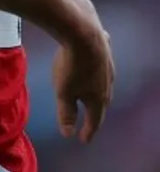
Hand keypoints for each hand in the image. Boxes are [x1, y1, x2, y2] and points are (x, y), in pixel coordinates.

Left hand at [52, 26, 114, 142]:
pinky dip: (98, 63)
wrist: (83, 32)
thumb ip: (66, 113)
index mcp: (99, 98)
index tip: (83, 139)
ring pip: (104, 80)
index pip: (95, 120)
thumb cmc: (71, 66)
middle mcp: (108, 83)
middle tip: (90, 116)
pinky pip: (101, 59)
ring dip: (97, 87)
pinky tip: (96, 57)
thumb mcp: (64, 92)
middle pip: (101, 101)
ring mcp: (108, 64)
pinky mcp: (105, 48)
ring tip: (92, 91)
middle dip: (95, 110)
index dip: (88, 130)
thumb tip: (68, 133)